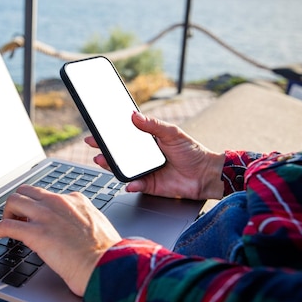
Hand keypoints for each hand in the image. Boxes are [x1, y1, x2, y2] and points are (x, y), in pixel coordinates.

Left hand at [0, 185, 121, 296]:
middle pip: (27, 191)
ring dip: (6, 213)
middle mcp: (59, 203)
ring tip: (4, 227)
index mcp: (77, 201)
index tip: (35, 217)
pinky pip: (5, 225)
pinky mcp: (35, 232)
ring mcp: (46, 216)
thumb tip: (77, 234)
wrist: (108, 266)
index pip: (49, 195)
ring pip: (14, 201)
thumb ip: (85, 225)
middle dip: (19, 204)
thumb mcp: (99, 229)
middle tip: (17, 219)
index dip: (39, 206)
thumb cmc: (108, 256)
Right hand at [85, 111, 225, 199]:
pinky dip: (131, 184)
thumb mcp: (172, 133)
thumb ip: (153, 125)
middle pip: (118, 154)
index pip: (124, 137)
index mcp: (147, 142)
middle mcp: (143, 157)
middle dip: (104, 150)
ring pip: (122, 169)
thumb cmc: (192, 152)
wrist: (207, 175)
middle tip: (94, 145)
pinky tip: (129, 182)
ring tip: (102, 160)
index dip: (109, 135)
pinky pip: (135, 185)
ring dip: (111, 166)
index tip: (97, 131)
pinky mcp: (149, 186)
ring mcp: (144, 172)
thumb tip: (135, 115)